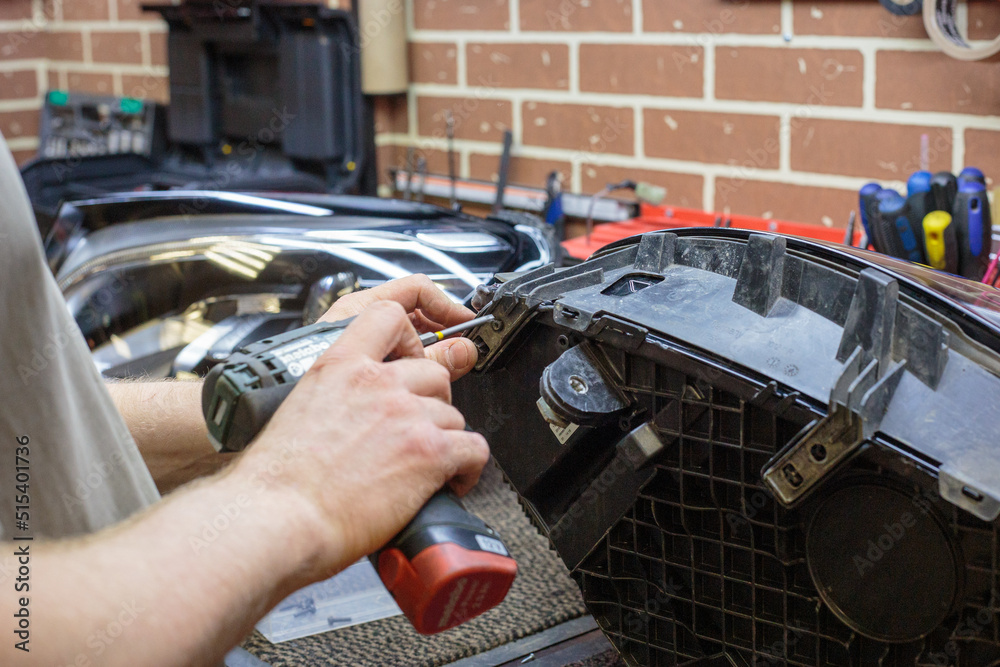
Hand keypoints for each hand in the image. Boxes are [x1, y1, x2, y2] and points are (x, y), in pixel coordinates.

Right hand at [238, 301, 490, 578]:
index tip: (412, 356)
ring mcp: (408, 415)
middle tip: (419, 428)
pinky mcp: (430, 452)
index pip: (388, 315)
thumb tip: (346, 418)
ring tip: (430, 464)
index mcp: (339, 366)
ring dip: (446, 439)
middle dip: (432, 400)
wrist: (277, 519)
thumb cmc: (275, 483)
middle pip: (434, 373)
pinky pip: (473, 449)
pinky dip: (469, 468)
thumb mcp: (295, 413)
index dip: (410, 336)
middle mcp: (378, 383)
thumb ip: (329, 401)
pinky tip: (453, 481)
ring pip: (454, 415)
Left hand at [319, 274, 478, 380]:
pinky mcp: (353, 367)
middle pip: (412, 314)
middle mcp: (355, 321)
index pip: (416, 290)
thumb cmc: (315, 390)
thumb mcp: (385, 369)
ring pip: (403, 340)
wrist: (291, 444)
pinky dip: (407, 371)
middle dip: (437, 335)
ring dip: (423, 356)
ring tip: (432, 379)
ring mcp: (353, 344)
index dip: (446, 306)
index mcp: (359, 309)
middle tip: (454, 356)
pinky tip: (413, 391)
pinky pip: (392, 360)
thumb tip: (463, 351)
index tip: (466, 324)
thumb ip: (431, 358)